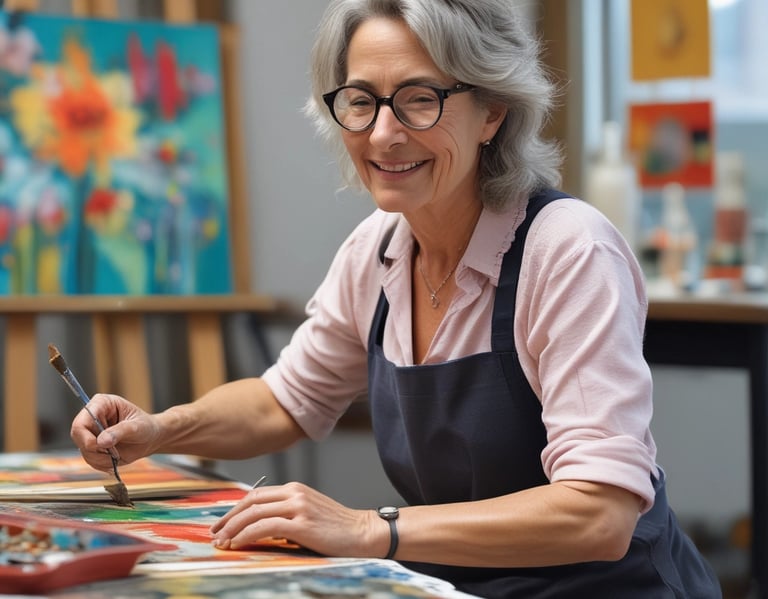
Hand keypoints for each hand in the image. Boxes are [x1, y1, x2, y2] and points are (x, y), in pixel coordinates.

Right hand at [70, 393, 160, 471]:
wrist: (150, 438)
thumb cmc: (146, 426)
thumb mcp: (137, 427)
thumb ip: (120, 431)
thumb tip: (102, 441)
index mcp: (102, 404)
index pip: (81, 420)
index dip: (87, 436)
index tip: (103, 445)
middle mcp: (92, 417)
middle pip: (78, 436)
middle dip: (95, 449)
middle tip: (113, 452)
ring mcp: (91, 432)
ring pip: (84, 450)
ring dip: (101, 458)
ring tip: (118, 454)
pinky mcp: (92, 446)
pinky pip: (90, 459)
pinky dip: (102, 463)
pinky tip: (114, 458)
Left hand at [210, 481, 384, 557]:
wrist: (363, 532)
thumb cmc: (337, 528)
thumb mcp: (309, 512)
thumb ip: (287, 513)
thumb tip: (258, 526)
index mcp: (295, 488)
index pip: (256, 495)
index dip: (235, 509)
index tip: (222, 524)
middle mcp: (294, 493)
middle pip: (251, 501)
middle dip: (229, 518)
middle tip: (214, 533)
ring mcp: (298, 507)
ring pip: (254, 513)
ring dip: (233, 528)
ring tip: (221, 542)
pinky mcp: (302, 524)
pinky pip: (265, 527)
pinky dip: (247, 534)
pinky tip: (238, 544)